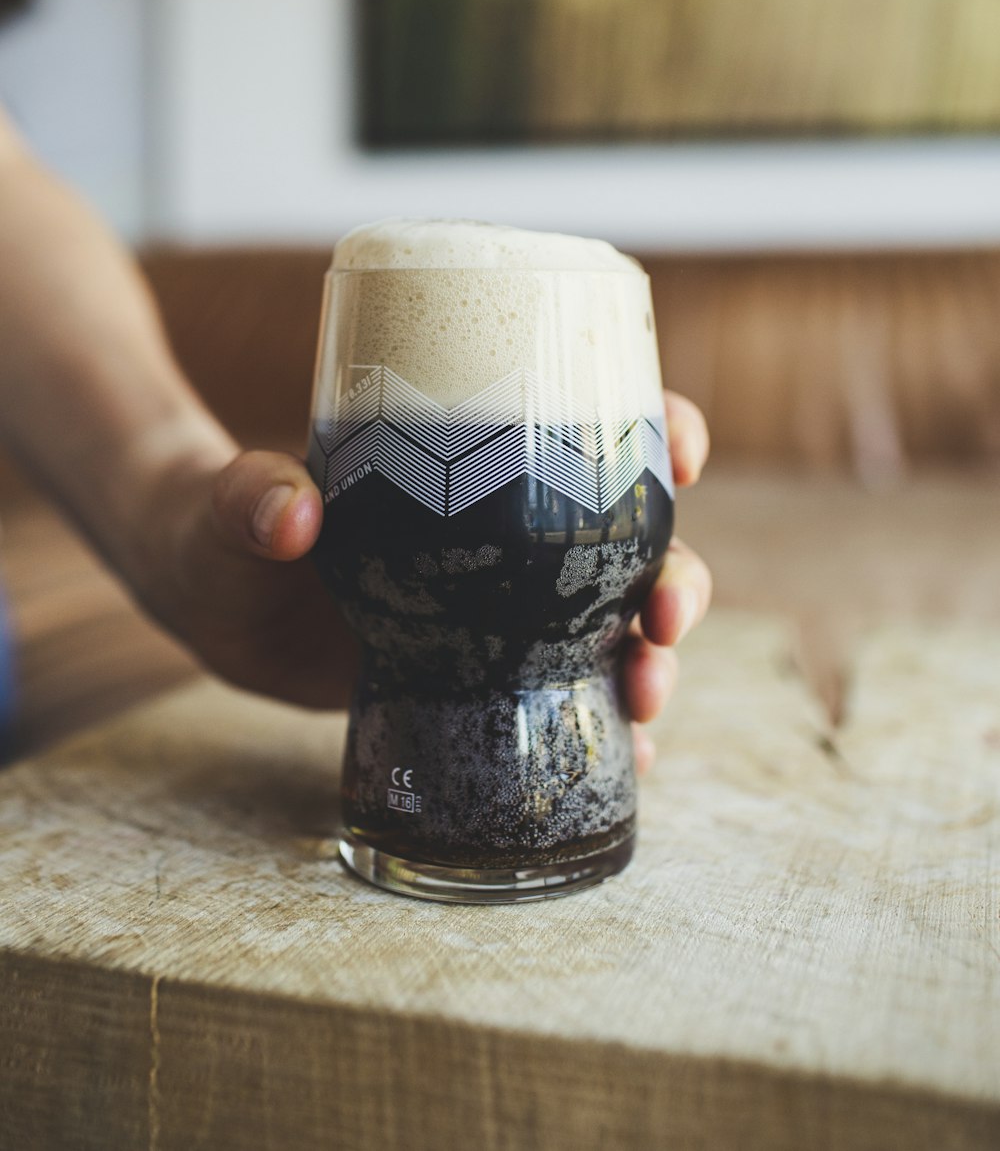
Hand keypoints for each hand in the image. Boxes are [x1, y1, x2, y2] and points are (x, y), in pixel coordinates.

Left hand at [138, 390, 710, 770]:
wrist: (213, 599)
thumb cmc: (226, 524)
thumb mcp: (232, 503)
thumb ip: (251, 496)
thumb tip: (292, 511)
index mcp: (474, 461)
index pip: (591, 426)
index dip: (660, 429)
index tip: (681, 453)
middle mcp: (507, 531)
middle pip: (632, 540)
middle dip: (676, 576)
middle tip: (663, 620)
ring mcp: (500, 606)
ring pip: (614, 623)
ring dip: (654, 657)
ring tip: (646, 701)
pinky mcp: (480, 673)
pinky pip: (566, 695)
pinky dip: (607, 724)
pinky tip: (632, 756)